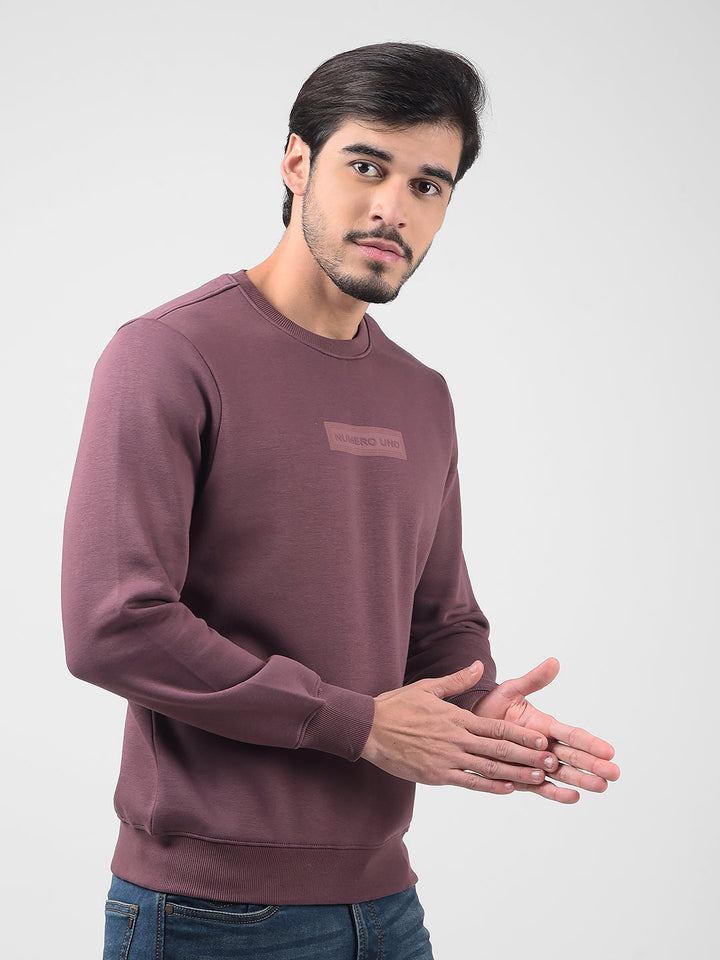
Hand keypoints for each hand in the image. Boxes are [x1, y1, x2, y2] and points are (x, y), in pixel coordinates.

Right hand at [360, 661, 558, 793]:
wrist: (369, 728)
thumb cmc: (397, 707)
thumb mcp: (427, 688)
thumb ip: (456, 680)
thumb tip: (479, 666)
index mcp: (456, 718)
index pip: (496, 728)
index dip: (522, 735)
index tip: (543, 739)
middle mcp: (456, 739)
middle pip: (498, 750)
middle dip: (527, 756)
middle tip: (552, 762)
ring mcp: (446, 759)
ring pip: (488, 769)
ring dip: (516, 773)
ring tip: (539, 778)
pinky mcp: (436, 775)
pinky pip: (468, 783)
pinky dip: (489, 787)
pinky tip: (508, 789)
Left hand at [472, 658, 619, 802]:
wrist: (469, 726)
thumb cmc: (491, 706)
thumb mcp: (511, 690)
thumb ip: (534, 680)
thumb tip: (554, 661)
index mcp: (545, 725)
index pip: (572, 734)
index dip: (590, 742)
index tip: (609, 750)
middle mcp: (544, 746)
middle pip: (573, 756)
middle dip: (594, 765)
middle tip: (615, 773)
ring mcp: (535, 763)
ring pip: (562, 773)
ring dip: (581, 780)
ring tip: (602, 787)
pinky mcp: (523, 777)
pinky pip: (541, 787)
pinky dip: (556, 793)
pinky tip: (573, 797)